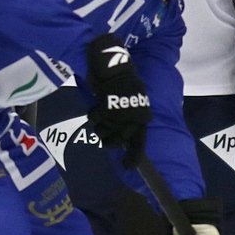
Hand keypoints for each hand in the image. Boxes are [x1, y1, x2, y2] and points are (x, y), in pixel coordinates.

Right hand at [84, 33, 150, 167]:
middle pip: (116, 142)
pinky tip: (96, 105)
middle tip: (105, 134)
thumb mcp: (136, 102)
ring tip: (101, 116)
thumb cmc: (126, 84)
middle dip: (108, 140)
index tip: (126, 166)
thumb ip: (134, 119)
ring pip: (102, 133)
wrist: (115, 67)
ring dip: (99, 127)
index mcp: (142, 118)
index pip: (138, 143)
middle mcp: (131, 120)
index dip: (132, 156)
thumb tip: (127, 138)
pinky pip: (94, 120)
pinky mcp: (104, 109)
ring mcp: (117, 116)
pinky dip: (93, 114)